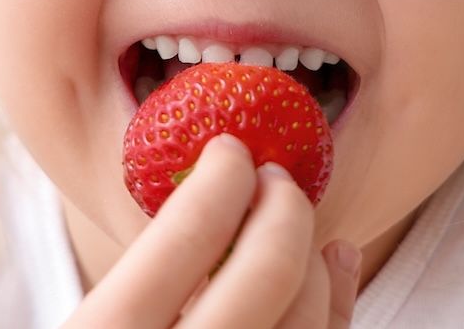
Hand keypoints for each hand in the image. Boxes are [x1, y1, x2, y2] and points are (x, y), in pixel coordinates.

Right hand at [63, 133, 359, 328]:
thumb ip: (128, 296)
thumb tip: (212, 200)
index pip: (181, 246)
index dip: (218, 184)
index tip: (230, 153)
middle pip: (262, 279)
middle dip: (283, 212)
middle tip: (275, 181)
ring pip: (305, 327)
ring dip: (318, 262)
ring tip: (307, 227)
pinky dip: (335, 313)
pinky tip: (334, 276)